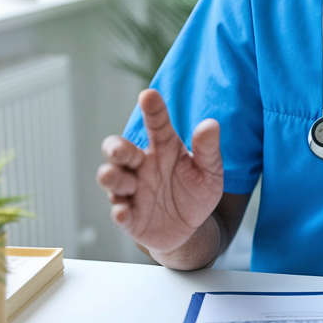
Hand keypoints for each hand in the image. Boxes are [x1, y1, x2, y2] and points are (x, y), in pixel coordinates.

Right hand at [96, 89, 224, 253]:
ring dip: (113, 178)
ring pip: (112, 178)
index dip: (152, 109)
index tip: (148, 94)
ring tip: (123, 181)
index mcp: (164, 148)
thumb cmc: (196, 192)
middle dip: (116, 147)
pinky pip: (120, 213)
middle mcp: (142, 166)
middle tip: (120, 149)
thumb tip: (211, 124)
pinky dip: (120, 213)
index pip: (156, 124)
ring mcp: (132, 191)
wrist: (191, 228)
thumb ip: (208, 149)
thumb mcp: (210, 171)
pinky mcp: (130, 217)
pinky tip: (124, 212)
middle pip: (119, 150)